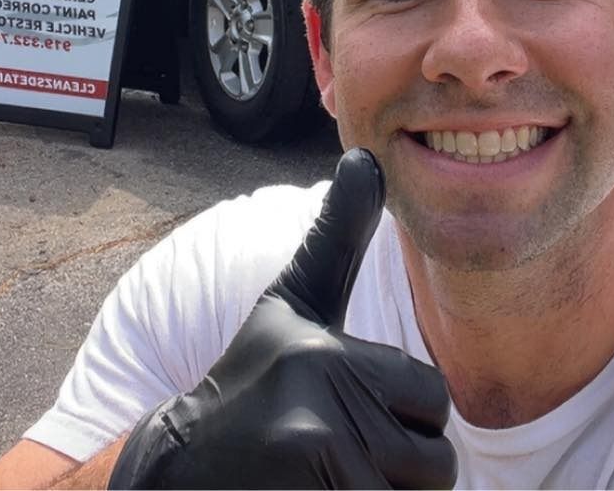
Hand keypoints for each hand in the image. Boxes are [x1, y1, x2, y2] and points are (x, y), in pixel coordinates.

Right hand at [108, 148, 456, 489]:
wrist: (177, 470)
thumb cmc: (251, 377)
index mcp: (324, 357)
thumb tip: (366, 155)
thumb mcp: (294, 303)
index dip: (406, 412)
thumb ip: (338, 234)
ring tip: (330, 474)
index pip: (434, 398)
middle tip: (342, 451)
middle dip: (403, 463)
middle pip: (436, 461)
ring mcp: (310, 475)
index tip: (350, 408)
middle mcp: (318, 417)